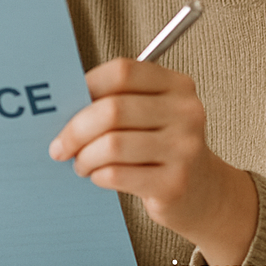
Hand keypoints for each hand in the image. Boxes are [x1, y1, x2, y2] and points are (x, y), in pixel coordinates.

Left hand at [48, 57, 257, 265]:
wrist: (205, 193)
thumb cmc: (164, 146)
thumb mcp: (152, 113)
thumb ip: (117, 99)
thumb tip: (62, 101)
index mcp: (177, 85)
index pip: (122, 72)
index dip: (88, 84)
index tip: (66, 102)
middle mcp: (186, 112)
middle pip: (113, 110)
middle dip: (76, 128)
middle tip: (60, 144)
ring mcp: (184, 149)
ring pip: (112, 145)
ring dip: (85, 156)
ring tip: (81, 162)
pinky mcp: (174, 184)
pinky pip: (117, 174)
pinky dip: (98, 174)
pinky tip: (97, 175)